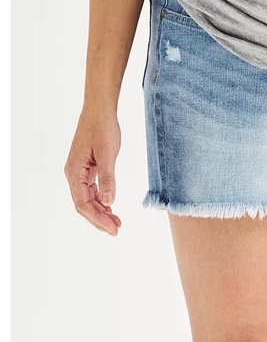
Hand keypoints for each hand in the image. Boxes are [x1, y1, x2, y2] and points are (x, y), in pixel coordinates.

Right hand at [64, 107, 121, 234]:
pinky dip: (102, 200)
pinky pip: (92, 190)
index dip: (97, 218)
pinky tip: (112, 208)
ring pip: (88, 199)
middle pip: (84, 205)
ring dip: (101, 212)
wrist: (100, 111)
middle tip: (117, 230)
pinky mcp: (88, 168)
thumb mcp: (107, 154)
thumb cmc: (102, 129)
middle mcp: (74, 174)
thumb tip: (108, 202)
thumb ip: (108, 178)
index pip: (82, 203)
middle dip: (99, 219)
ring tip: (117, 222)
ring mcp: (80, 172)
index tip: (113, 228)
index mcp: (74, 172)